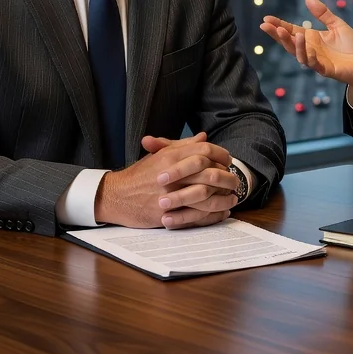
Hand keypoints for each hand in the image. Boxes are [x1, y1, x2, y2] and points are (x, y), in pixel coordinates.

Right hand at [94, 132, 237, 228]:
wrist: (116, 196)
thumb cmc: (139, 175)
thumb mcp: (160, 155)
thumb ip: (183, 146)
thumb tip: (203, 137)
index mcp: (171, 157)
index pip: (205, 151)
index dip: (221, 155)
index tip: (229, 161)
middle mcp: (172, 175)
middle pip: (209, 174)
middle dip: (227, 179)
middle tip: (236, 181)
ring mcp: (170, 196)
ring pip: (206, 197)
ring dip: (223, 198)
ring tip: (233, 198)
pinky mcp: (167, 215)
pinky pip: (196, 216)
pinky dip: (212, 215)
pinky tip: (222, 212)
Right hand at [260, 0, 352, 99]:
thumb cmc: (351, 46)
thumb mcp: (337, 25)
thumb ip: (323, 14)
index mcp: (311, 38)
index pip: (291, 30)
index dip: (279, 25)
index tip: (266, 19)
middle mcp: (310, 49)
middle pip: (290, 43)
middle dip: (277, 35)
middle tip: (266, 26)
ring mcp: (317, 60)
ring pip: (299, 54)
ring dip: (292, 44)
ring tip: (285, 32)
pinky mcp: (326, 69)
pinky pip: (313, 64)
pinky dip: (308, 56)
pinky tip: (305, 46)